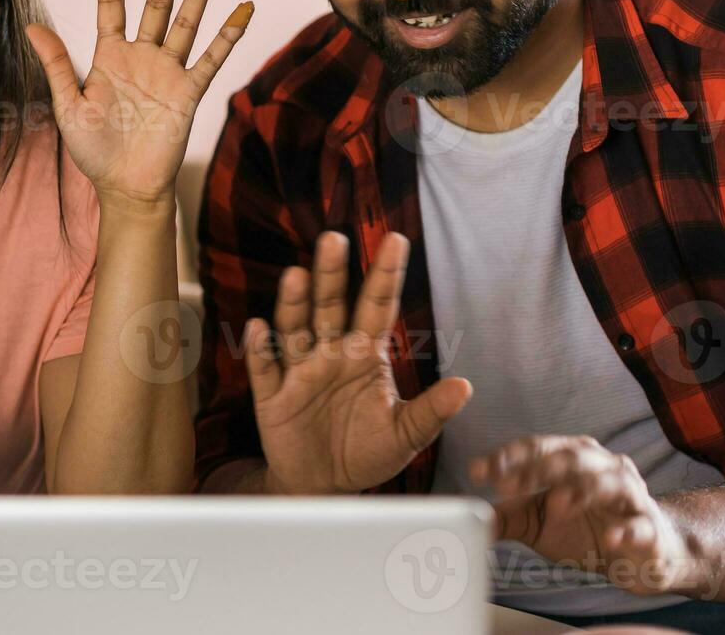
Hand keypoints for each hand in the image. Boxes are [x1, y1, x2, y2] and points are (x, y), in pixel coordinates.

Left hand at [25, 0, 250, 213]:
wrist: (125, 186)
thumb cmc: (93, 151)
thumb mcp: (67, 105)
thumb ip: (57, 63)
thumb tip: (33, 26)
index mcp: (108, 56)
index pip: (111, 3)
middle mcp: (141, 57)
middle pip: (156, 3)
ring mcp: (167, 72)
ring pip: (186, 22)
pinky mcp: (188, 92)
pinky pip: (211, 58)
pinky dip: (228, 35)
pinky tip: (241, 10)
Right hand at [244, 231, 472, 494]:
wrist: (324, 485)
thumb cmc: (366, 452)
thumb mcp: (404, 436)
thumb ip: (431, 412)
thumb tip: (465, 387)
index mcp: (364, 355)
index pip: (377, 307)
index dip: (385, 275)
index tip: (396, 239)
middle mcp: (330, 354)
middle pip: (330, 307)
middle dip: (331, 274)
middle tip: (335, 238)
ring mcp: (300, 372)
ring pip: (295, 329)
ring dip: (294, 303)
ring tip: (297, 275)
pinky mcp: (273, 397)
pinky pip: (265, 369)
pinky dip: (261, 350)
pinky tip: (258, 328)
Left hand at [470, 435, 706, 596]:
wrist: (643, 553)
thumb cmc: (587, 528)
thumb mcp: (539, 522)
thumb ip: (508, 515)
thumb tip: (468, 516)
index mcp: (573, 458)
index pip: (538, 448)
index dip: (507, 457)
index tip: (478, 471)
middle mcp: (602, 466)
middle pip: (569, 458)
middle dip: (536, 469)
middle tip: (507, 485)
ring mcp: (629, 495)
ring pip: (606, 482)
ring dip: (579, 491)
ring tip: (555, 504)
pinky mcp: (649, 528)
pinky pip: (639, 526)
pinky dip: (625, 531)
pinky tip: (609, 539)